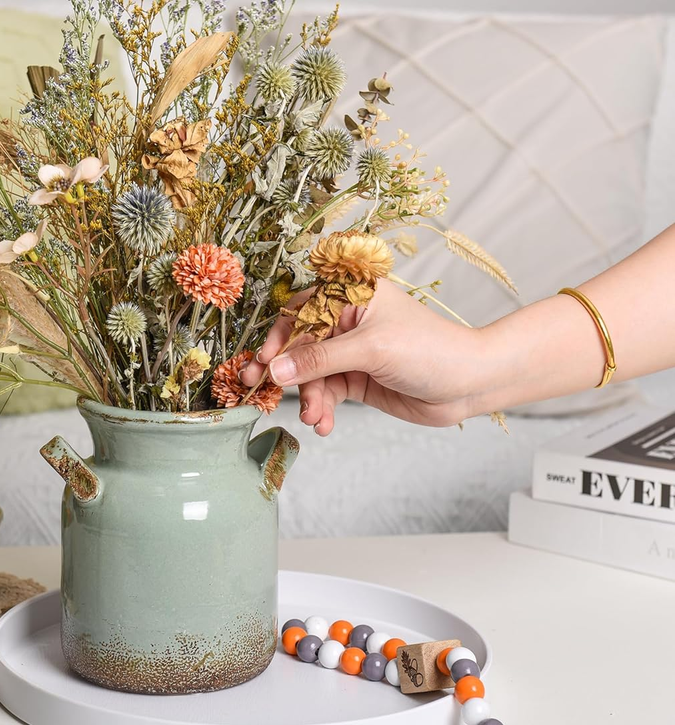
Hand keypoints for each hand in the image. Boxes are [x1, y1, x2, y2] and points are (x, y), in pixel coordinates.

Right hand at [240, 279, 485, 434]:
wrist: (469, 384)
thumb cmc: (430, 350)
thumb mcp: (371, 349)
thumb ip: (321, 358)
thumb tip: (276, 369)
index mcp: (351, 296)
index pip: (301, 312)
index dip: (279, 337)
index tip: (264, 362)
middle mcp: (348, 321)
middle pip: (300, 346)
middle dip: (285, 373)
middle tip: (259, 391)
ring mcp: (351, 352)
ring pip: (312, 375)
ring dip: (308, 398)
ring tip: (315, 418)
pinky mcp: (357, 379)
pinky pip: (326, 393)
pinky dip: (322, 409)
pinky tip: (324, 424)